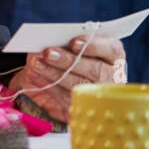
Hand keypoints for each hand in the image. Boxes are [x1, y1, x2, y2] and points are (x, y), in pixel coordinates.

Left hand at [7, 35, 125, 122]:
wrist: (57, 78)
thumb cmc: (67, 55)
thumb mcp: (69, 45)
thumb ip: (64, 42)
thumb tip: (48, 41)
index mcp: (113, 57)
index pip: (112, 50)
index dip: (94, 45)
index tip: (73, 42)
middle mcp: (112, 77)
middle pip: (96, 70)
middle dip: (69, 60)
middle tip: (47, 53)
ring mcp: (101, 95)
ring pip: (80, 85)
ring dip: (54, 73)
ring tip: (36, 64)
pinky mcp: (84, 107)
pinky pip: (66, 98)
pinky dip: (48, 85)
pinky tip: (34, 76)